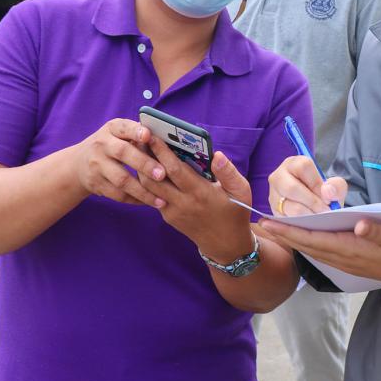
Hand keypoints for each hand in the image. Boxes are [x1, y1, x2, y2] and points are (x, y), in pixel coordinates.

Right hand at [72, 119, 166, 206]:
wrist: (79, 163)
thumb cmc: (111, 145)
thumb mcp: (118, 134)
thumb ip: (137, 134)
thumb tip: (167, 139)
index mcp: (112, 129)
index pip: (123, 127)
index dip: (135, 131)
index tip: (149, 136)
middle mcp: (102, 145)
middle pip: (123, 153)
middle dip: (144, 164)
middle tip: (162, 174)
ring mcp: (97, 165)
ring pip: (121, 179)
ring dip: (142, 191)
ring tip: (161, 200)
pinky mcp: (95, 183)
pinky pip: (117, 194)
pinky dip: (134, 200)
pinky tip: (148, 202)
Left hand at [138, 137, 255, 262]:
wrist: (226, 245)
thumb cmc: (235, 212)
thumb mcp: (241, 190)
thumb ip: (228, 172)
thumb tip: (217, 154)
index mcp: (200, 193)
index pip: (174, 169)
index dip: (162, 152)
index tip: (152, 135)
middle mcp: (182, 203)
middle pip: (154, 178)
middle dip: (145, 156)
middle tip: (139, 138)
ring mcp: (172, 212)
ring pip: (149, 188)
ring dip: (142, 169)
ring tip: (140, 150)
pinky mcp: (168, 217)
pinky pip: (153, 197)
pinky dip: (148, 182)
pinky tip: (148, 169)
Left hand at [258, 218, 380, 295]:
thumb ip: (377, 230)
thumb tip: (359, 225)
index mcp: (351, 249)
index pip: (313, 239)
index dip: (290, 231)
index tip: (270, 223)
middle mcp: (343, 258)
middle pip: (307, 246)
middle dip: (284, 235)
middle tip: (262, 224)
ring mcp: (346, 263)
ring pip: (313, 251)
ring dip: (293, 240)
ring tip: (276, 229)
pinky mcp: (351, 263)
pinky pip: (322, 253)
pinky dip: (307, 245)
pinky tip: (303, 239)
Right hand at [268, 156, 347, 215]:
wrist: (314, 207)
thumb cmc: (322, 193)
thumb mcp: (334, 187)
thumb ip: (336, 186)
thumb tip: (327, 192)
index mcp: (294, 164)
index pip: (303, 166)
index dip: (316, 183)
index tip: (327, 197)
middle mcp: (278, 177)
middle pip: (292, 187)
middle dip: (312, 202)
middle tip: (325, 212)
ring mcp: (273, 195)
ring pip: (288, 206)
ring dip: (307, 214)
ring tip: (319, 218)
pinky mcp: (273, 213)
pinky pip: (285, 219)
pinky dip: (300, 223)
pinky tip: (310, 223)